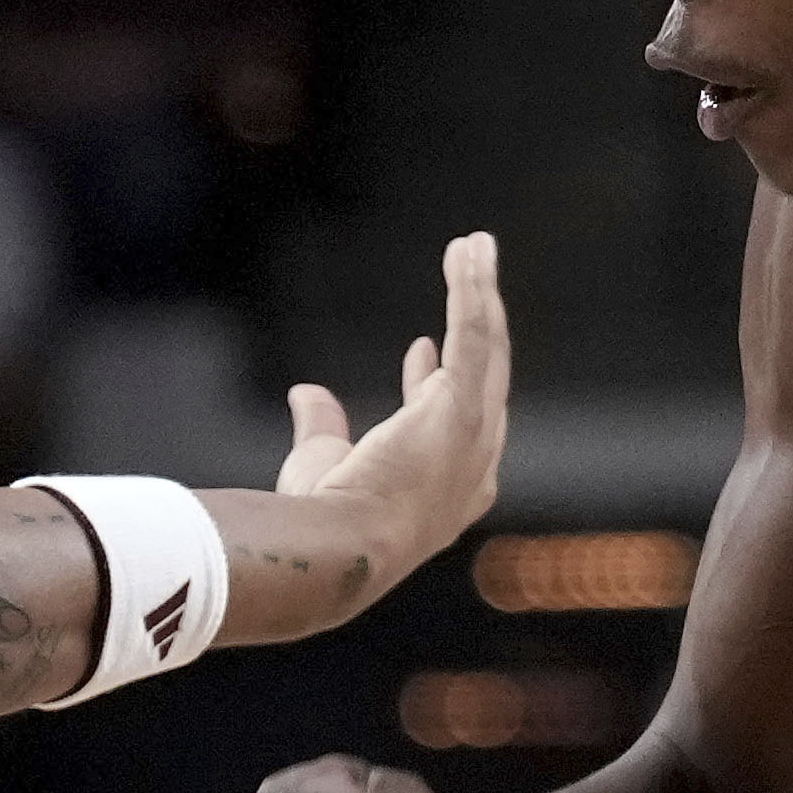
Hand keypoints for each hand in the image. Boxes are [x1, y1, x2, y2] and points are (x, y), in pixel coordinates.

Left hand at [248, 230, 511, 632]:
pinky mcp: (462, 406)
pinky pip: (474, 334)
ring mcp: (475, 435)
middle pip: (486, 379)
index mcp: (447, 492)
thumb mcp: (320, 468)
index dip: (435, 383)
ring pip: (487, 347)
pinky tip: (470, 250)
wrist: (340, 547)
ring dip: (482, 292)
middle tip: (472, 278)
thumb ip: (321, 429)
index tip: (419, 352)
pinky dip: (474, 288)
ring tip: (475, 246)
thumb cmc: (328, 523)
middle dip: (480, 325)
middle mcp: (475, 464)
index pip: (451, 423)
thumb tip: (306, 392)